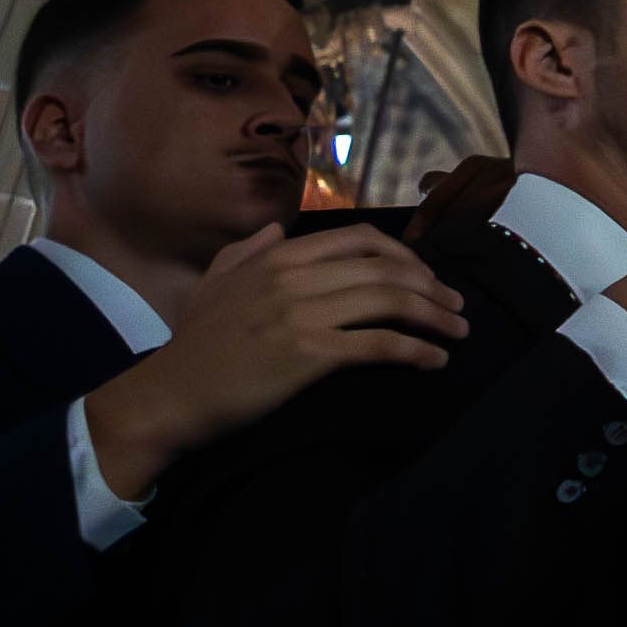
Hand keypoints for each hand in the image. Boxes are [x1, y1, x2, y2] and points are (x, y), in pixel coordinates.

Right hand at [79, 223, 462, 500]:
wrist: (168, 397)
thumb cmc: (193, 347)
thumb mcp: (213, 283)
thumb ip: (246, 251)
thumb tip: (276, 229)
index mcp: (278, 257)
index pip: (361, 239)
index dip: (405, 256)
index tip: (426, 278)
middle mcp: (294, 277)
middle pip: (386, 268)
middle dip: (432, 286)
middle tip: (456, 307)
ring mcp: (302, 314)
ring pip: (390, 301)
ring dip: (434, 316)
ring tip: (458, 333)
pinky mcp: (308, 354)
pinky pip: (378, 345)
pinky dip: (415, 350)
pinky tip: (434, 361)